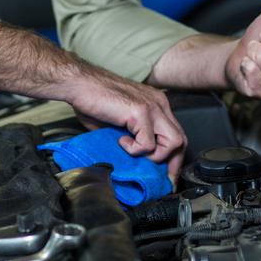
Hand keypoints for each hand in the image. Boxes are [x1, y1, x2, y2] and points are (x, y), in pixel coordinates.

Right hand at [68, 72, 186, 181]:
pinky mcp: (141, 111)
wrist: (80, 83)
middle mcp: (159, 103)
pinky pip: (148, 143)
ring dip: (154, 155)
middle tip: (156, 176)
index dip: (173, 158)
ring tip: (133, 151)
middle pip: (181, 140)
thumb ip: (134, 136)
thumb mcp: (121, 122)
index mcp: (156, 104)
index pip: (177, 134)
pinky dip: (134, 149)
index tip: (165, 175)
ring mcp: (152, 106)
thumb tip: (139, 161)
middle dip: (171, 163)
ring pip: (173, 142)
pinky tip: (121, 140)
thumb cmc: (94, 99)